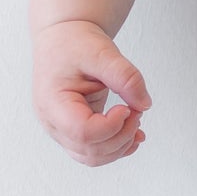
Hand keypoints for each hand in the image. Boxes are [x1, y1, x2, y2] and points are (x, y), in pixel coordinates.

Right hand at [32, 19, 152, 163]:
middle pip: (89, 150)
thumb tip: (144, 104)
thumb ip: (126, 77)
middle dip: (121, 135)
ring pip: (91, 157)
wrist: (62, 38)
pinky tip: (133, 134)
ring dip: (120, 146)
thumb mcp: (102, 52)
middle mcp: (52, 122)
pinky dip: (116, 147)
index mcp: (52, 102)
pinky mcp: (73, 130)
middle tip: (136, 111)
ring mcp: (61, 129)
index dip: (112, 125)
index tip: (126, 107)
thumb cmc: (74, 43)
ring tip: (136, 121)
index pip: (83, 132)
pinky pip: (93, 151)